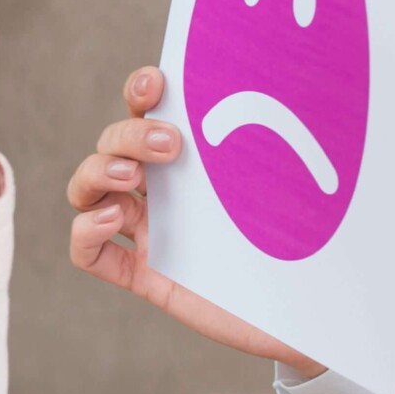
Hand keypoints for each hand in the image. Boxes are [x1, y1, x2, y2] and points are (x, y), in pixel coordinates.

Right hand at [65, 67, 320, 374]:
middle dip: (129, 135)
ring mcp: (151, 231)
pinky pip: (88, 253)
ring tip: (131, 180)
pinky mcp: (145, 275)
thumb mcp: (299, 185)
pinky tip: (110, 222)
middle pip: (112, 144)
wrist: (310, 311)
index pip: (150, 109)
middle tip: (173, 146)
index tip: (157, 84)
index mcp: (196, 158)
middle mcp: (166, 189)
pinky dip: (85, 232)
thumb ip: (295, 146)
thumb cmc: (306, 241)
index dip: (142, 90)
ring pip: (87, 190)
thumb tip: (308, 82)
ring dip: (97, 173)